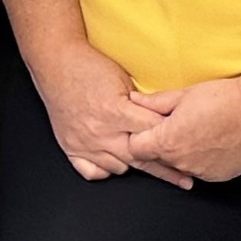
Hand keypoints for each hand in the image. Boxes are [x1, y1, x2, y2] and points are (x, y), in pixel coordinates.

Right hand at [29, 41, 180, 185]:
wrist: (55, 63)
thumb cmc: (88, 66)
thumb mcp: (123, 78)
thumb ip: (141, 103)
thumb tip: (163, 120)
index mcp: (114, 111)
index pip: (152, 131)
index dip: (171, 136)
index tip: (186, 144)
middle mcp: (99, 131)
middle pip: (140, 157)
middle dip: (166, 167)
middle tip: (185, 176)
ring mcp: (84, 143)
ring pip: (119, 168)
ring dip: (135, 165)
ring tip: (152, 165)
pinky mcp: (71, 148)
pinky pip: (93, 172)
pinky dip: (106, 169)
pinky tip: (117, 162)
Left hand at [127, 75, 240, 184]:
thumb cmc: (224, 98)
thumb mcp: (184, 95)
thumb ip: (154, 102)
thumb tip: (134, 100)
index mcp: (168, 141)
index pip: (135, 149)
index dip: (138, 137)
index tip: (146, 128)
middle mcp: (182, 162)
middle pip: (157, 159)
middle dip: (160, 144)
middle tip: (174, 126)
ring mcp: (201, 172)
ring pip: (179, 166)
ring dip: (181, 153)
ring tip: (196, 132)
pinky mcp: (219, 177)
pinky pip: (200, 171)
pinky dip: (200, 160)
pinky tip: (210, 142)